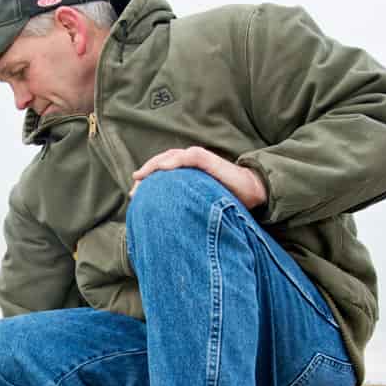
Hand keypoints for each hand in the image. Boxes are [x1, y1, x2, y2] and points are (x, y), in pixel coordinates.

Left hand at [130, 146, 266, 209]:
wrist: (252, 192)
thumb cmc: (226, 200)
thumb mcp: (199, 204)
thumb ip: (184, 207)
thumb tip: (165, 228)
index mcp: (186, 172)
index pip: (161, 172)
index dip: (146, 181)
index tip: (134, 197)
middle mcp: (190, 162)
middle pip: (161, 163)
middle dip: (146, 175)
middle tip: (133, 192)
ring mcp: (198, 159)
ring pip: (170, 157)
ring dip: (154, 166)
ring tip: (141, 177)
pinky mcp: (208, 160)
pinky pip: (188, 158)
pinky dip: (174, 162)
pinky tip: (163, 169)